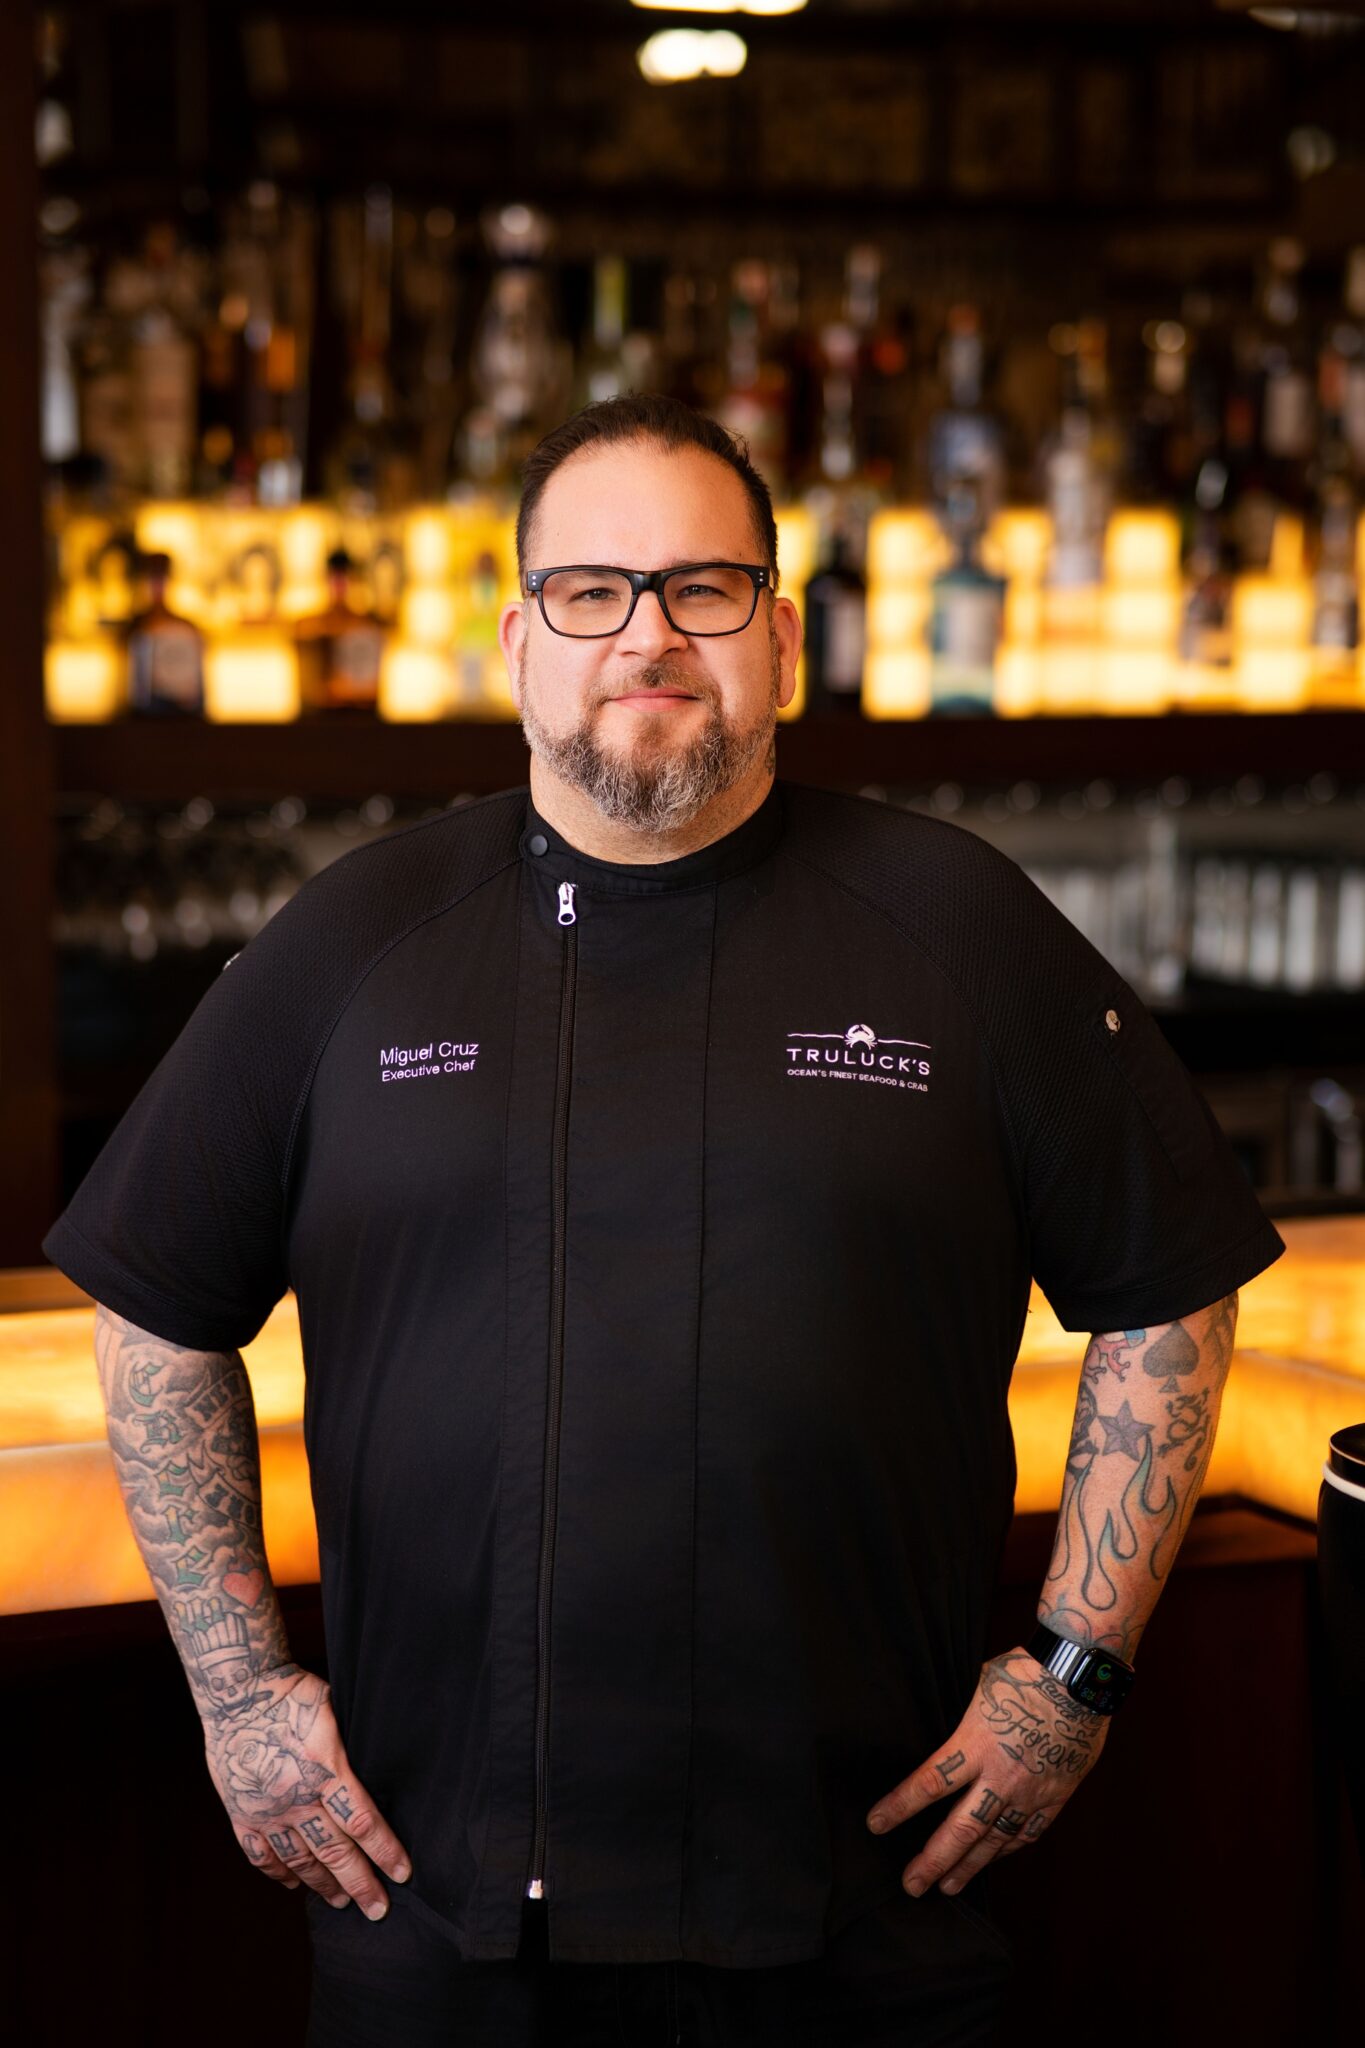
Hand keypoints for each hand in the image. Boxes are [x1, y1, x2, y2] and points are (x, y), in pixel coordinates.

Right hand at [200, 1665, 411, 1917]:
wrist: (238, 1691)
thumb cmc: (294, 1693)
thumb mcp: (336, 1711)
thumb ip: (353, 1750)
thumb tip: (383, 1772)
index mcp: (326, 1770)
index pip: (363, 1823)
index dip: (385, 1852)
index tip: (403, 1874)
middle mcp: (296, 1797)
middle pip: (335, 1852)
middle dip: (361, 1884)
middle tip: (379, 1910)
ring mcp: (267, 1810)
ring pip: (300, 1860)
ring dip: (323, 1885)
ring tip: (342, 1902)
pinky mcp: (241, 1813)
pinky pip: (261, 1855)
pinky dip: (279, 1874)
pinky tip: (293, 1885)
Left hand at [864, 1645, 1110, 1897]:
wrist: (1080, 1681)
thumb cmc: (1026, 1672)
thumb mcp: (979, 1686)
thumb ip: (963, 1718)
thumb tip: (944, 1730)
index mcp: (976, 1743)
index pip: (929, 1783)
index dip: (900, 1807)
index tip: (876, 1824)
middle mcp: (1001, 1775)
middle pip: (961, 1829)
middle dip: (933, 1861)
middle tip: (911, 1885)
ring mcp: (1030, 1791)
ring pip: (994, 1841)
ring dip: (969, 1867)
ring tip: (947, 1887)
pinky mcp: (1055, 1797)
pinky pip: (1028, 1833)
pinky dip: (1008, 1849)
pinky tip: (994, 1859)